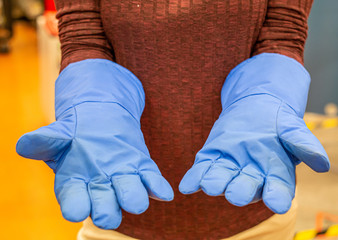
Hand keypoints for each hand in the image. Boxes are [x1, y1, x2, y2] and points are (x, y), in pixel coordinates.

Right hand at [16, 59, 173, 228]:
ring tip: (138, 202)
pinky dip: (157, 187)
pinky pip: (151, 181)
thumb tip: (24, 144)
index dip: (75, 206)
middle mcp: (100, 187)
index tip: (76, 211)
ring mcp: (123, 179)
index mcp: (74, 183)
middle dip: (107, 210)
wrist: (100, 116)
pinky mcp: (142, 168)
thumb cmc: (75, 130)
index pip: (73, 200)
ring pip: (130, 196)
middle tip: (109, 212)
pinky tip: (164, 193)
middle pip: (104, 206)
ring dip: (134, 199)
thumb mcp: (58, 132)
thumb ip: (44, 140)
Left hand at [179, 53, 329, 213]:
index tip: (277, 203)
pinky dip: (194, 178)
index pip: (278, 189)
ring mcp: (230, 168)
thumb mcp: (293, 128)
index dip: (277, 196)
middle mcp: (252, 176)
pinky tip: (186, 185)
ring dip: (215, 184)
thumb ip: (303, 144)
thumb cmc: (278, 121)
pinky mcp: (212, 158)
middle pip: (246, 187)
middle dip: (241, 191)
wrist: (256, 106)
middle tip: (236, 195)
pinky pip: (202, 170)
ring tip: (210, 186)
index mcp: (275, 174)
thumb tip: (322, 164)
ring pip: (222, 180)